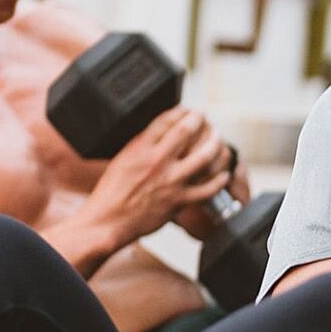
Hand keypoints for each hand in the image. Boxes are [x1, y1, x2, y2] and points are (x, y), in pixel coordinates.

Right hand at [83, 106, 232, 246]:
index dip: (181, 111)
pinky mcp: (178, 201)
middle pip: (187, 131)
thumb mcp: (123, 159)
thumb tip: (161, 133)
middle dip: (200, 120)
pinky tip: (223, 174)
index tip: (188, 110)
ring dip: (214, 144)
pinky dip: (219, 180)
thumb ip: (142, 145)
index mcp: (140, 148)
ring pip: (203, 156)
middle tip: (205, 118)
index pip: (166, 120)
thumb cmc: (111, 193)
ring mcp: (170, 181)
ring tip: (217, 138)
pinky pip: (207, 189)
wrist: (107, 221)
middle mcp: (157, 161)